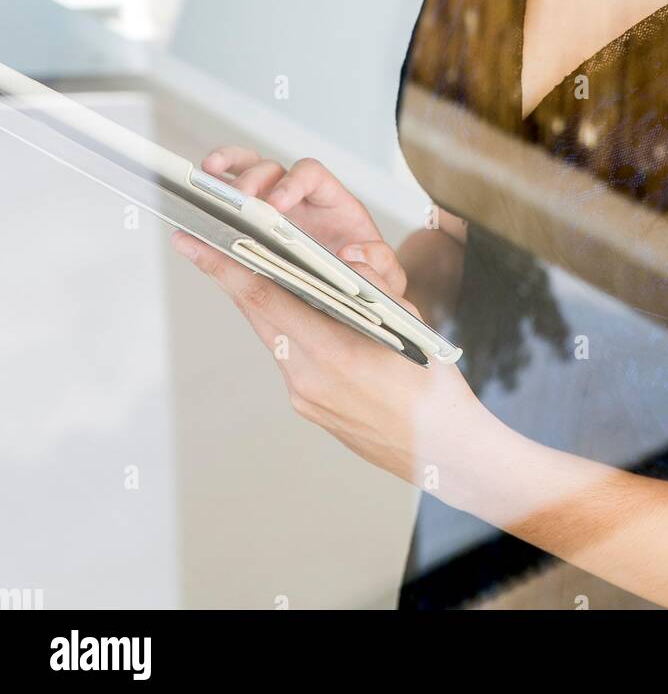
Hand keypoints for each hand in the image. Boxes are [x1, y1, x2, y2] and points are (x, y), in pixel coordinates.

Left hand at [170, 150, 498, 500]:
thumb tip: (347, 260)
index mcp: (331, 352)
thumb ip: (373, 287)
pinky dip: (284, 326)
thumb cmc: (431, 386)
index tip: (195, 243)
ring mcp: (305, 395)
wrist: (444, 450)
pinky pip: (288, 354)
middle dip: (230, 277)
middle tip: (201, 244)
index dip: (226, 267)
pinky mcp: (309, 405)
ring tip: (247, 268)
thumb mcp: (408, 323)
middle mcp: (307, 377)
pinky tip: (291, 309)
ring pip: (271, 334)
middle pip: (258, 315)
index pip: (265, 298)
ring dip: (258, 300)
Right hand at [193, 147, 407, 298]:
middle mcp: (302, 201)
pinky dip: (216, 197)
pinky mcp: (256, 231)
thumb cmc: (372, 284)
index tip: (276, 205)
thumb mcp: (386, 278)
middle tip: (240, 202)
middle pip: (272, 170)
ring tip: (207, 177)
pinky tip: (197, 204)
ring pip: (247, 175)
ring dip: (227, 171)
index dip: (293, 183)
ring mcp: (275, 211)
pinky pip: (233, 207)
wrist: (359, 306)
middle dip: (253, 180)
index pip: (312, 176)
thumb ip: (379, 265)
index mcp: (334, 205)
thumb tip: (354, 256)